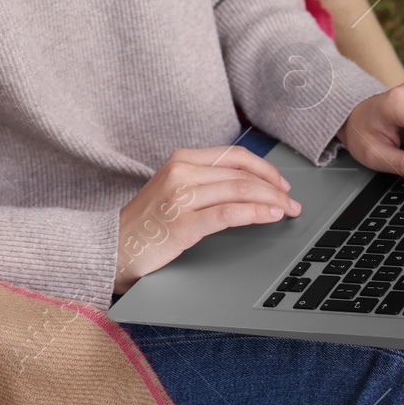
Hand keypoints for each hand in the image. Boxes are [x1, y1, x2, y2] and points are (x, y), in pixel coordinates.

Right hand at [113, 145, 301, 295]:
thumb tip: (251, 183)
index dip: (265, 168)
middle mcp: (181, 172)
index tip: (282, 182)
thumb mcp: (175, 189)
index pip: (235, 156)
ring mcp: (180, 197)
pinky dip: (256, 213)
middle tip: (293, 200)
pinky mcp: (182, 223)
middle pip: (242, 174)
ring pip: (240, 190)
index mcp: (182, 159)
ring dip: (272, 200)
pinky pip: (229, 213)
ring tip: (287, 210)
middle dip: (275, 187)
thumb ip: (206, 181)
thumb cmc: (147, 223)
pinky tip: (270, 217)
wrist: (111, 248)